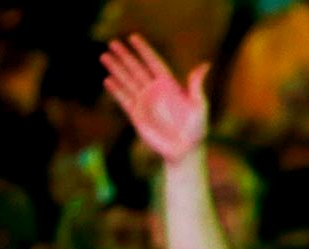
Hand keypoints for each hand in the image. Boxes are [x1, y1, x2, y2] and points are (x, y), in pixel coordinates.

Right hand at [101, 34, 209, 164]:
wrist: (185, 151)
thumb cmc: (196, 130)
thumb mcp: (199, 106)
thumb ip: (197, 86)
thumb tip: (204, 65)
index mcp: (170, 86)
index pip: (154, 63)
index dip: (144, 50)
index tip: (133, 37)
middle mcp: (155, 91)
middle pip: (137, 69)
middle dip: (125, 56)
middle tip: (112, 42)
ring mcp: (145, 103)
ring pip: (127, 81)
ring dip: (116, 69)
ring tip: (104, 56)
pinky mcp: (137, 116)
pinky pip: (124, 100)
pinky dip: (116, 90)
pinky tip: (107, 80)